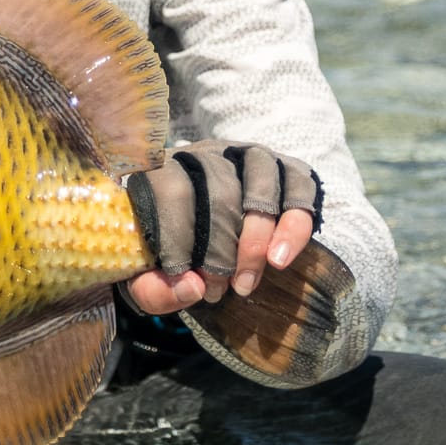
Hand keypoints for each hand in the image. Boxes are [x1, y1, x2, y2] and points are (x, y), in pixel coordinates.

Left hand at [122, 141, 322, 314]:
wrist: (198, 228)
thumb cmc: (165, 252)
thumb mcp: (143, 274)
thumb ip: (153, 289)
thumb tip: (193, 287)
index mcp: (163, 168)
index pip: (171, 190)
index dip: (178, 238)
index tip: (182, 277)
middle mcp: (208, 153)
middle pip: (220, 189)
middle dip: (221, 249)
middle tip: (219, 290)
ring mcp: (248, 155)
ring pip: (262, 180)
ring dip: (258, 236)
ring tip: (247, 282)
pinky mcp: (285, 168)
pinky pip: (301, 185)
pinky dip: (295, 225)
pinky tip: (280, 259)